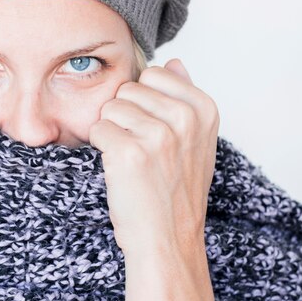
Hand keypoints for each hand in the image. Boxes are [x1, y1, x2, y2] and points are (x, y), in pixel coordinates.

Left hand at [88, 58, 219, 255]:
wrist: (168, 239)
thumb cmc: (175, 191)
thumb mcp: (195, 140)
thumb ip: (184, 97)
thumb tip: (174, 61)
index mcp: (204, 109)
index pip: (153, 73)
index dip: (144, 102)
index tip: (156, 131)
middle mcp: (185, 118)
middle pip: (127, 89)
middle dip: (125, 116)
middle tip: (142, 150)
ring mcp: (158, 135)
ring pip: (110, 108)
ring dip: (112, 132)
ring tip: (132, 160)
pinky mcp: (129, 152)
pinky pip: (97, 129)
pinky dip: (101, 148)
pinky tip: (119, 169)